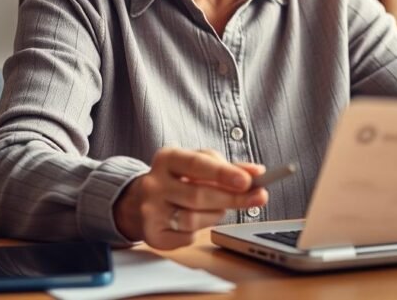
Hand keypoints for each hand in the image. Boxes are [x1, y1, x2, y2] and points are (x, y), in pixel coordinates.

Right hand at [114, 147, 267, 248]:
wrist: (139, 201)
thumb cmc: (178, 179)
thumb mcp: (199, 165)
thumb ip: (228, 167)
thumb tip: (257, 173)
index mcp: (167, 158)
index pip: (197, 164)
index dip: (223, 173)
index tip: (247, 181)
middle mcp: (154, 183)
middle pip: (198, 195)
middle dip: (232, 198)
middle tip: (258, 198)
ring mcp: (150, 210)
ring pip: (193, 219)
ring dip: (215, 215)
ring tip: (218, 209)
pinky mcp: (152, 234)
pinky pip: (187, 237)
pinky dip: (198, 231)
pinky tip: (195, 221)